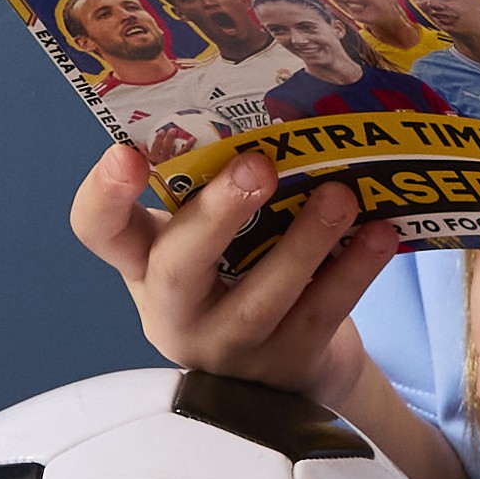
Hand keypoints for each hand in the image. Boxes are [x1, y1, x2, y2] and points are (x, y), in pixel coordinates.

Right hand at [71, 142, 399, 405]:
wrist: (290, 371)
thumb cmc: (239, 277)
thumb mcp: (210, 239)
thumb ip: (217, 189)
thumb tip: (267, 108)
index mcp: (145, 262)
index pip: (99, 231)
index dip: (103, 195)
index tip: (126, 153)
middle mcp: (175, 308)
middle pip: (178, 269)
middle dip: (217, 215)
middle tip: (257, 166)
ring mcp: (231, 345)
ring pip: (260, 299)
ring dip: (304, 243)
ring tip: (340, 196)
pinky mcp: (288, 366)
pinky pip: (322, 314)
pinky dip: (355, 271)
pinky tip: (381, 233)